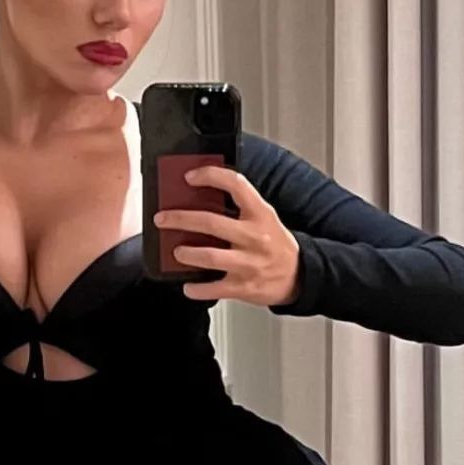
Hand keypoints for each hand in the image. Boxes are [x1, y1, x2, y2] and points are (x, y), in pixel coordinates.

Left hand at [153, 165, 300, 305]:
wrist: (300, 276)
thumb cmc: (276, 244)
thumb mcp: (264, 218)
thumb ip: (240, 208)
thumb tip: (198, 198)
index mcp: (260, 214)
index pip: (236, 184)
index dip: (210, 176)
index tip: (189, 176)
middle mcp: (255, 237)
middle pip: (211, 223)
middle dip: (180, 219)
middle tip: (163, 218)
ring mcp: (249, 263)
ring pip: (209, 256)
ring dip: (187, 253)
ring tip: (175, 251)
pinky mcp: (244, 286)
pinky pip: (214, 288)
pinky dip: (196, 288)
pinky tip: (187, 285)